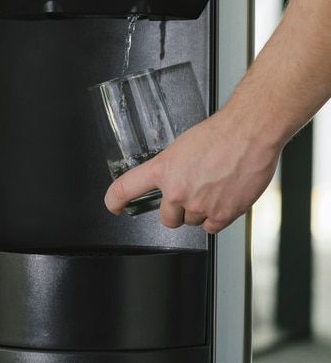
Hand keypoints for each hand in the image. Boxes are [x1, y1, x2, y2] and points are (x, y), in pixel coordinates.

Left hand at [103, 108, 282, 233]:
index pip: (126, 188)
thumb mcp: (181, 147)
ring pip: (191, 222)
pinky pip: (212, 228)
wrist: (249, 134)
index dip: (115, 201)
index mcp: (162, 169)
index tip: (114, 206)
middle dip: (175, 211)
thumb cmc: (219, 134)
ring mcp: (199, 205)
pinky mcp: (222, 214)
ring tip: (213, 189)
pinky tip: (222, 200)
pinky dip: (216, 218)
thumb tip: (172, 178)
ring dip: (199, 212)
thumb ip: (172, 168)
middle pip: (166, 218)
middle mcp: (177, 191)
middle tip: (190, 196)